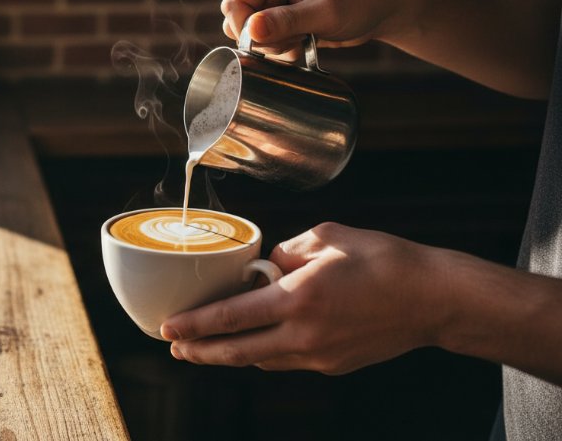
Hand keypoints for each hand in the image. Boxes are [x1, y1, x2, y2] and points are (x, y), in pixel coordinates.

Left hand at [161, 222, 446, 374]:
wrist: (434, 298)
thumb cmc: (383, 259)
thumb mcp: (326, 237)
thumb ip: (285, 252)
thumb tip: (262, 268)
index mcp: (297, 298)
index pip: (231, 317)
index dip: (195, 325)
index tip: (168, 328)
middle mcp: (304, 334)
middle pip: (237, 352)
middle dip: (200, 352)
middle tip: (175, 348)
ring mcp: (319, 355)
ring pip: (260, 360)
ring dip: (229, 355)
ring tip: (205, 347)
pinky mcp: (333, 365)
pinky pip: (285, 361)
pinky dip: (263, 353)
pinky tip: (253, 343)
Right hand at [220, 0, 408, 54]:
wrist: (382, 9)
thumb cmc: (359, 2)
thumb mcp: (324, 13)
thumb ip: (285, 21)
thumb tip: (250, 30)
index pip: (235, 3)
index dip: (243, 27)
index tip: (266, 43)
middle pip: (238, 20)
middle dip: (260, 39)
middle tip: (291, 40)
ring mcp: (275, 3)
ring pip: (250, 35)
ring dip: (272, 46)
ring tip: (303, 41)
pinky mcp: (283, 20)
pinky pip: (266, 41)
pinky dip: (280, 50)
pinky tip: (304, 46)